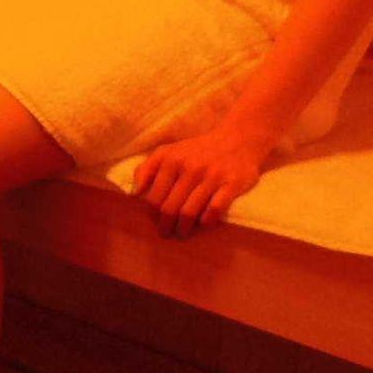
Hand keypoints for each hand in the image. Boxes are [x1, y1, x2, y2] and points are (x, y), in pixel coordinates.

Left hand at [131, 123, 272, 239]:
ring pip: (190, 212)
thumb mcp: (168, 151)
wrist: (238, 139)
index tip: (155, 221)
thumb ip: (147, 169)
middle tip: (166, 233)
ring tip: (182, 233)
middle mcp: (190, 168)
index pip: (154, 197)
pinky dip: (206, 221)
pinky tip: (203, 224)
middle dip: (166, 226)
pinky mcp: (232, 183)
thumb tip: (134, 193)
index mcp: (172, 160)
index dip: (152, 214)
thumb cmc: (198, 150)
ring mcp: (212, 176)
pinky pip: (215, 209)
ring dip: (183, 228)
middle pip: (170, 208)